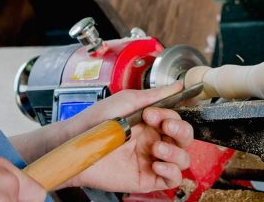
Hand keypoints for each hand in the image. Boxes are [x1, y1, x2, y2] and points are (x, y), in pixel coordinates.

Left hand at [65, 84, 193, 192]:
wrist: (79, 144)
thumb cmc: (96, 121)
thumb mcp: (127, 101)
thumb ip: (155, 95)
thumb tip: (177, 85)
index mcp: (150, 123)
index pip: (176, 119)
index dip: (171, 116)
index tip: (153, 114)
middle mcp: (153, 140)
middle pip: (185, 138)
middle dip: (180, 131)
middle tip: (165, 127)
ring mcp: (151, 160)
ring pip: (183, 159)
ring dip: (175, 152)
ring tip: (156, 149)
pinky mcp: (147, 178)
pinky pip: (172, 179)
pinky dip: (171, 171)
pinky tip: (157, 163)